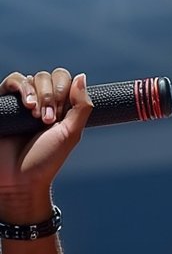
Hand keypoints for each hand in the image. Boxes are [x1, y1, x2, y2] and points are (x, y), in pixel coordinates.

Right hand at [0, 69, 92, 202]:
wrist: (19, 177)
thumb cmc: (46, 159)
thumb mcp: (71, 133)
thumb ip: (81, 106)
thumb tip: (82, 76)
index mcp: (61, 108)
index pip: (65, 80)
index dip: (64, 91)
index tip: (60, 116)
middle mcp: (42, 102)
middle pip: (49, 77)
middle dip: (50, 96)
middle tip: (46, 120)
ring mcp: (22, 101)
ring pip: (32, 77)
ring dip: (37, 94)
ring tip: (35, 116)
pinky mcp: (4, 103)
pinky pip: (13, 80)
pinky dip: (21, 87)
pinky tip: (25, 105)